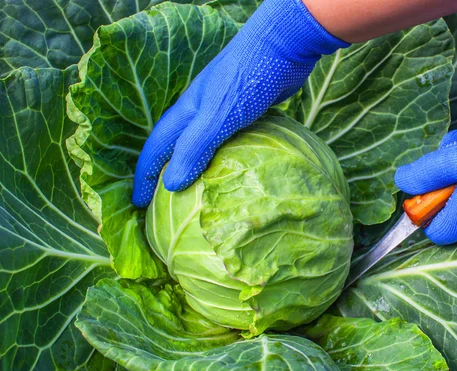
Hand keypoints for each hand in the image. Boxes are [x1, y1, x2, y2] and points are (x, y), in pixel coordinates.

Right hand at [132, 0, 347, 207]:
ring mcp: (223, 112)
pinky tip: (232, 175)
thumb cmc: (247, 76)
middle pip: (175, 149)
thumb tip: (171, 185)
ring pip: (202, 148)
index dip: (145, 176)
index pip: (156, 149)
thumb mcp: (218, 114)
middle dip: (165, 176)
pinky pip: (228, 145)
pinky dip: (224, 162)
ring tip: (194, 196)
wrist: (285, 45)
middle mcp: (200, 113)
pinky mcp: (246, 114)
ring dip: (195, 170)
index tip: (138, 203)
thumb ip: (195, 147)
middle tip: (162, 206)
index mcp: (186, 112)